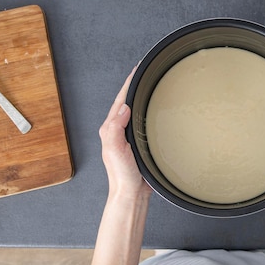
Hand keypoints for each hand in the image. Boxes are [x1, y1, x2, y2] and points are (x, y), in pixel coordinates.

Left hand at [99, 67, 151, 198]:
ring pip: (134, 111)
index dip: (128, 84)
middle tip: (146, 71)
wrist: (131, 194)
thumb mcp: (115, 150)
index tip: (137, 70)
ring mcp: (127, 137)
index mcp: (110, 128)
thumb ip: (115, 129)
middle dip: (134, 86)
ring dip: (140, 97)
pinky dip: (147, 112)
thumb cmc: (122, 175)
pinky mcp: (137, 143)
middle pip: (126, 102)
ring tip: (150, 85)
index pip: (119, 100)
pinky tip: (154, 111)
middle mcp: (117, 130)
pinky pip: (142, 122)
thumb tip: (123, 108)